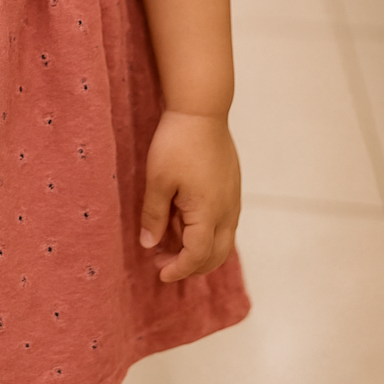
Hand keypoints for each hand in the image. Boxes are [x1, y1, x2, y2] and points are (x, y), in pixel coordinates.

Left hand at [139, 109, 240, 282]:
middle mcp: (228, 211)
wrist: (202, 111)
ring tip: (170, 242)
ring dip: (199, 250)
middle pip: (216, 255)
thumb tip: (149, 245)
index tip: (160, 273)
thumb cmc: (177, 143)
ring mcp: (233, 199)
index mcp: (209, 213)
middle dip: (190, 265)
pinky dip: (206, 233)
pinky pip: (224, 223)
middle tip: (161, 261)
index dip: (179, 269)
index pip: (197, 256)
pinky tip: (184, 221)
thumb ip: (154, 215)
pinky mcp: (232, 187)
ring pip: (222, 240)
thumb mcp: (158, 180)